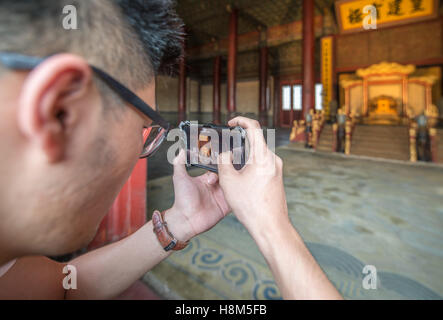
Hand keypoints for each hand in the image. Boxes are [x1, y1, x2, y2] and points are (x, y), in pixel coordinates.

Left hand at [165, 149, 230, 240]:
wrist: (186, 219)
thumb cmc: (181, 199)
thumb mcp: (179, 178)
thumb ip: (179, 163)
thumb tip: (181, 150)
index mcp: (206, 179)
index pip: (217, 168)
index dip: (220, 164)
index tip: (224, 160)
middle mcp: (215, 187)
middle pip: (227, 176)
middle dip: (230, 172)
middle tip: (233, 168)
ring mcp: (221, 196)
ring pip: (233, 186)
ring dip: (236, 181)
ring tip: (239, 177)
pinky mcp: (226, 206)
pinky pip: (236, 198)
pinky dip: (239, 194)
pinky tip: (241, 188)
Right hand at [217, 117, 289, 235]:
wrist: (270, 226)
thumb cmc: (251, 206)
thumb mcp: (228, 181)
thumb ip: (224, 162)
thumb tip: (225, 154)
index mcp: (263, 157)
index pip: (254, 127)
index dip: (241, 120)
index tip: (231, 122)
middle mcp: (273, 160)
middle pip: (256, 141)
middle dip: (239, 141)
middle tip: (226, 146)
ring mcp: (277, 169)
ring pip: (258, 154)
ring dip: (244, 155)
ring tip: (231, 166)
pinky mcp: (277, 178)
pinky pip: (262, 164)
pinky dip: (250, 165)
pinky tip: (241, 177)